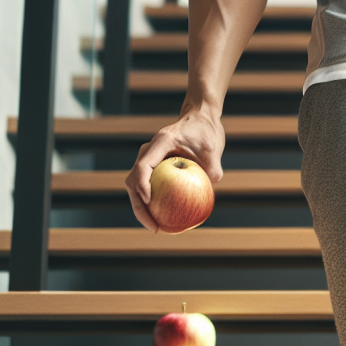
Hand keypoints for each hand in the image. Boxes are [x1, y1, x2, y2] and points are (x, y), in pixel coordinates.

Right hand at [125, 108, 224, 231]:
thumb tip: (212, 189)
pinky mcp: (153, 166)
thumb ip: (213, 167)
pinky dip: (152, 203)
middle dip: (139, 207)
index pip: (143, 167)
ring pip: (136, 187)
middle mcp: (149, 151)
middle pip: (133, 181)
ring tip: (157, 228)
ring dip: (142, 209)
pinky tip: (164, 218)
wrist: (200, 117)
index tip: (151, 203)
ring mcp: (148, 158)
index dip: (142, 186)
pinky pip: (147, 186)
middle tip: (154, 227)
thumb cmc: (206, 131)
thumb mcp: (213, 147)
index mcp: (160, 143)